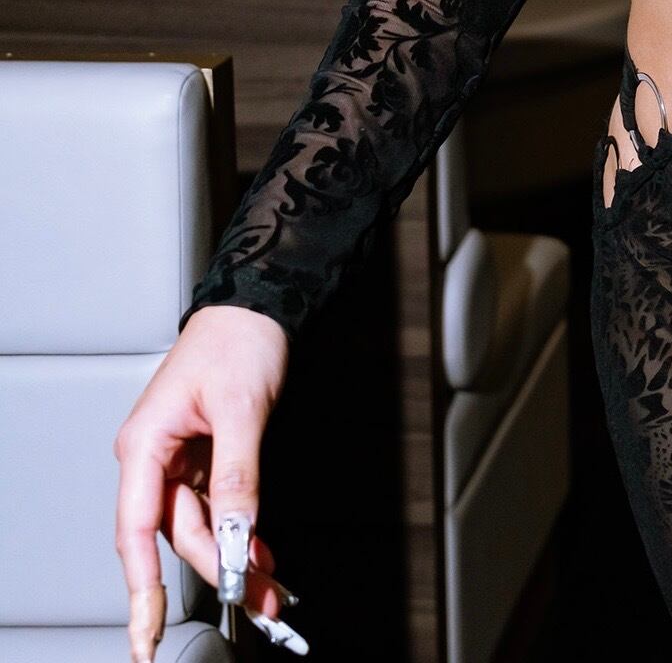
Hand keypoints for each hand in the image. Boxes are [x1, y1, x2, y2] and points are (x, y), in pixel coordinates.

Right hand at [114, 305, 292, 659]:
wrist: (258, 306)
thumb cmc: (238, 340)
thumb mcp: (242, 409)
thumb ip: (238, 474)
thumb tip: (235, 530)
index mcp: (145, 443)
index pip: (136, 529)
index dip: (143, 586)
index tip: (148, 633)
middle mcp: (155, 456)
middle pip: (178, 533)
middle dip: (218, 569)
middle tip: (258, 599)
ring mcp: (179, 458)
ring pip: (202, 525)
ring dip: (235, 554)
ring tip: (271, 586)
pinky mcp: (206, 456)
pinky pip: (219, 505)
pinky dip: (241, 529)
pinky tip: (262, 551)